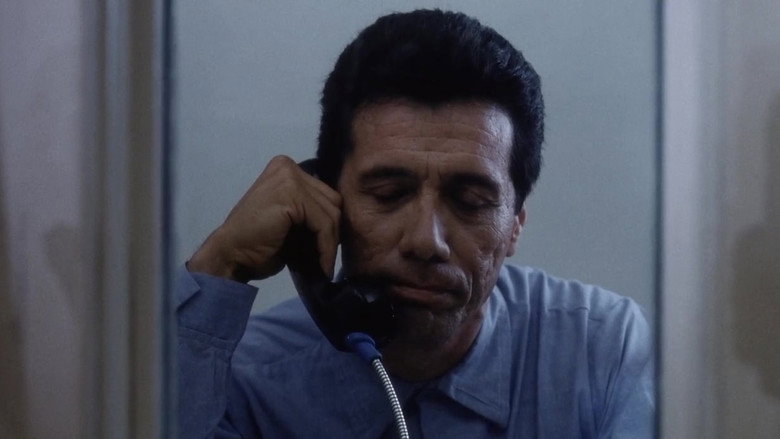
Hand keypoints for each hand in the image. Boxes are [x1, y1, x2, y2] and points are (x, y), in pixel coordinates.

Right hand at [187, 155, 341, 281]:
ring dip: (330, 244)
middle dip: (333, 234)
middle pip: (332, 201)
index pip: (326, 195)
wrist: (230, 254)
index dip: (330, 224)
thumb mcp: (289, 220)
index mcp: (286, 169)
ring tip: (323, 265)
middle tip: (326, 258)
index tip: (328, 248)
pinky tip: (320, 264)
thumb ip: (310, 211)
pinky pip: (323, 224)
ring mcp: (289, 178)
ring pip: (331, 213)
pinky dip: (325, 247)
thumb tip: (340, 222)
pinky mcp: (291, 195)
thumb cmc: (256, 243)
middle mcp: (288, 166)